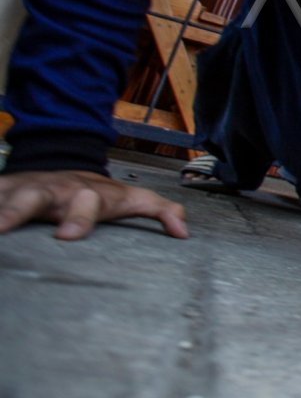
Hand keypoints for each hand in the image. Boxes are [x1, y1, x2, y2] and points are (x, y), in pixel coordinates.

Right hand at [0, 169, 187, 239]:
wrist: (62, 162)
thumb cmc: (98, 192)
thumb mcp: (132, 198)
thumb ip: (161, 211)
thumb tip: (183, 233)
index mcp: (83, 194)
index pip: (83, 204)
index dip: (77, 218)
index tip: (68, 236)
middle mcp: (47, 191)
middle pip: (31, 200)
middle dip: (16, 212)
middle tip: (2, 228)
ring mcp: (17, 191)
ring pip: (1, 199)